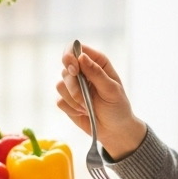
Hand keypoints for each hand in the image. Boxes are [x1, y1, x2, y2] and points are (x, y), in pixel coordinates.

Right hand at [56, 43, 146, 158]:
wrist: (114, 130)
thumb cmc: (118, 108)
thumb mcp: (111, 90)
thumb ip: (96, 73)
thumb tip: (82, 57)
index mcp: (97, 63)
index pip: (76, 48)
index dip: (70, 55)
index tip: (74, 68)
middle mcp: (83, 71)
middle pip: (65, 67)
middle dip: (73, 85)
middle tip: (84, 97)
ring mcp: (73, 85)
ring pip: (60, 85)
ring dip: (74, 99)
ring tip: (88, 107)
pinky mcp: (66, 100)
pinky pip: (60, 100)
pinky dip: (71, 108)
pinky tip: (83, 112)